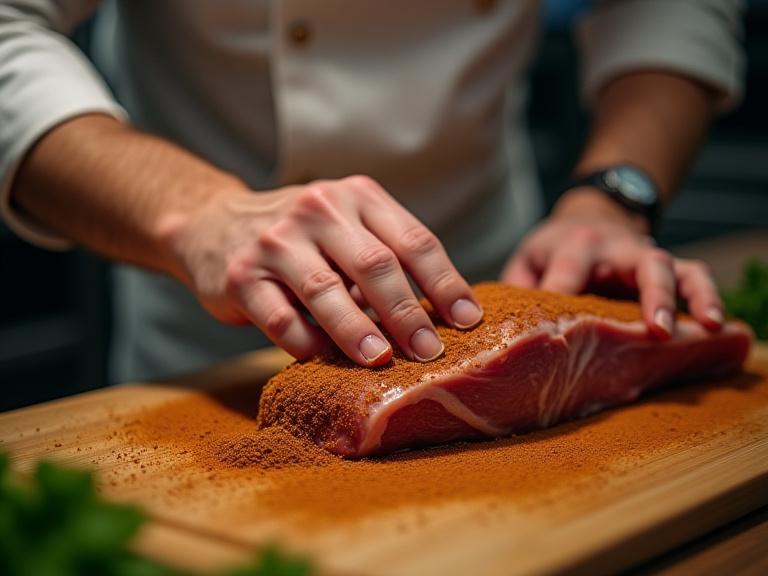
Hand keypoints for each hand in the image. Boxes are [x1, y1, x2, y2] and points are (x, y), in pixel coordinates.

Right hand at [158, 175, 482, 365]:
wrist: (215, 225)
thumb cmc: (303, 237)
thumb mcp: (347, 227)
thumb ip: (386, 257)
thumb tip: (443, 317)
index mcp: (358, 197)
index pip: (414, 241)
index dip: (446, 283)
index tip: (469, 321)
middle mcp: (320, 210)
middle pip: (375, 265)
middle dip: (407, 312)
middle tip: (430, 352)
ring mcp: (277, 240)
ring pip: (326, 290)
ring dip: (356, 329)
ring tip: (380, 359)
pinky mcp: (242, 274)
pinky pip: (280, 316)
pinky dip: (304, 341)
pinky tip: (322, 357)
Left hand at [501, 188, 723, 337]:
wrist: (590, 217)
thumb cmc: (554, 249)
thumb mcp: (528, 260)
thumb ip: (518, 286)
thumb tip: (502, 326)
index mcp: (572, 244)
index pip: (569, 267)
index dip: (564, 290)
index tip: (561, 321)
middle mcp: (613, 248)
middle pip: (636, 263)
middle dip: (648, 293)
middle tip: (656, 329)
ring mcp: (641, 257)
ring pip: (670, 268)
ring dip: (686, 297)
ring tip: (702, 326)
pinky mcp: (665, 267)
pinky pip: (693, 275)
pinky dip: (707, 295)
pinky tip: (715, 324)